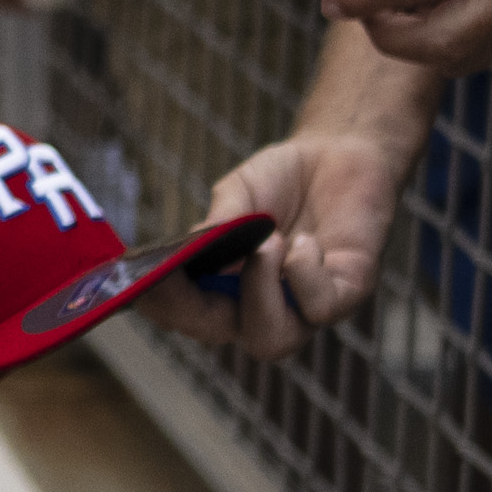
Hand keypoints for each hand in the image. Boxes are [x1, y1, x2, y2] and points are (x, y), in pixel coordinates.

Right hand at [168, 123, 409, 361]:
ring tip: (267, 244)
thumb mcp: (238, 193)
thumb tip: (193, 251)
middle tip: (188, 271)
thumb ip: (219, 224)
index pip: (186, 313)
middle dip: (197, 311)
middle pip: (222, 336)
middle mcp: (262, 305)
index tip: (144, 282)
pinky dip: (305, 274)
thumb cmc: (283, 178)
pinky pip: (321, 308)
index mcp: (226, 286)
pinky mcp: (348, 291)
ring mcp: (305, 305)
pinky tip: (305, 241)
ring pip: (272, 340)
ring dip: (259, 294)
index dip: (163, 306)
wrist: (341, 151)